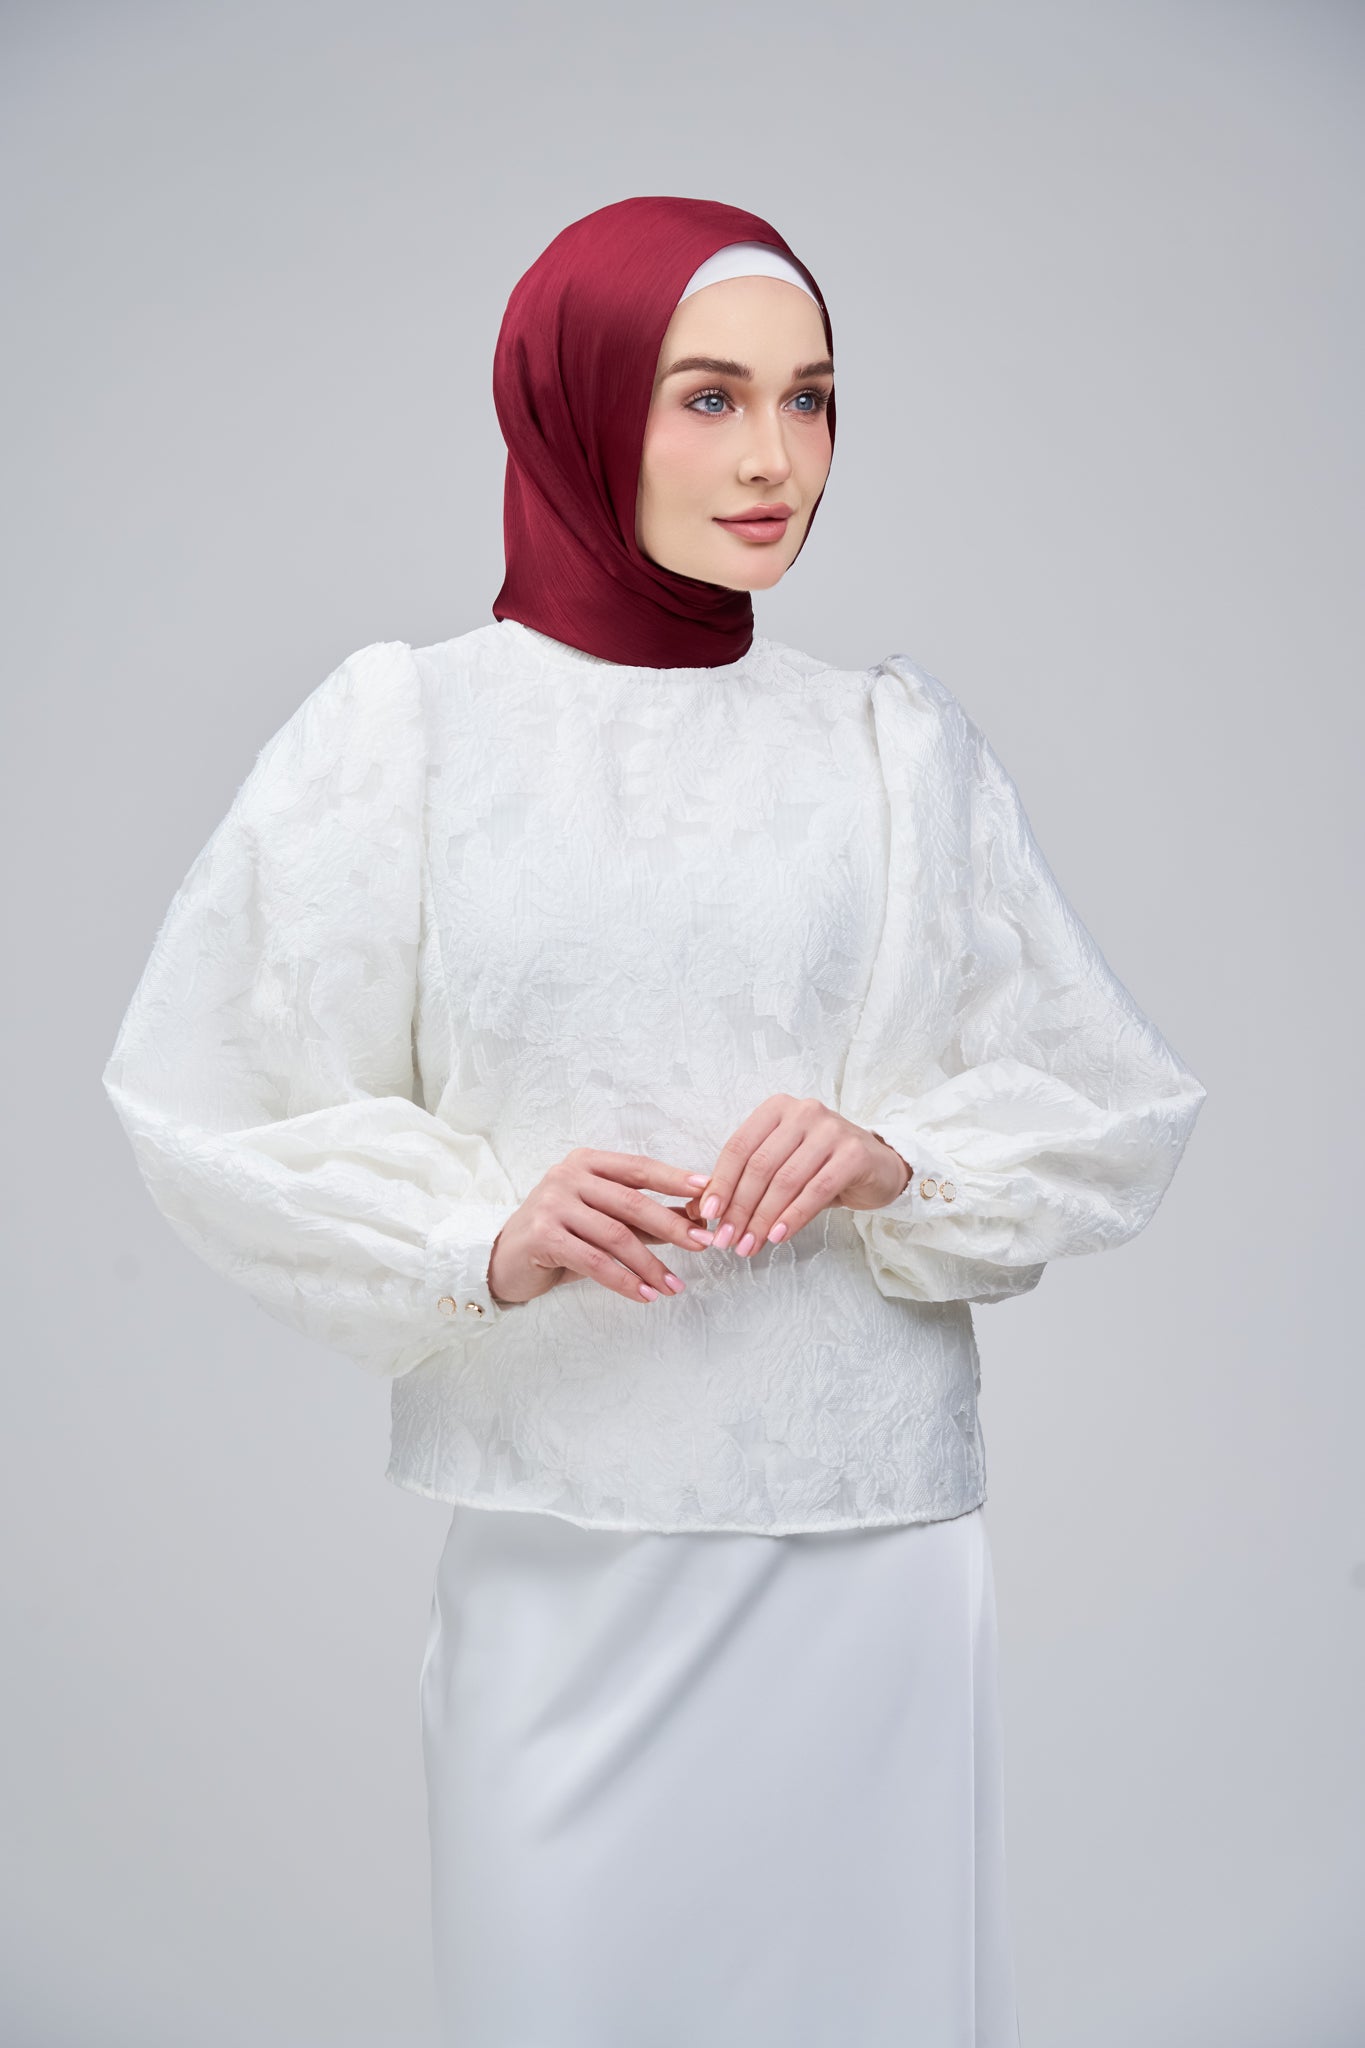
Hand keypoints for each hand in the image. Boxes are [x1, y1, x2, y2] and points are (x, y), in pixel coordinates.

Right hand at [486, 1149, 714, 1307]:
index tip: (708, 1192)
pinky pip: (594, 1261)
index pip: (638, 1168)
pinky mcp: (544, 1235)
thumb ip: (642, 1217)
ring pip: (616, 1235)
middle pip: (632, 1202)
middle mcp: (567, 1175)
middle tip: (703, 1244)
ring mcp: (553, 1203)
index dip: (674, 1179)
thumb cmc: (560, 1237)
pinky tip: (644, 1295)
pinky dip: (624, 1280)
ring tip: (674, 1286)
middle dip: (673, 1225)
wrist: (505, 1260)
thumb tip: (693, 1218)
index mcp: (586, 1161)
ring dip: (650, 1264)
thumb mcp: (602, 1219)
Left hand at [688, 1096, 911, 1257]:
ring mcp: (831, 1130)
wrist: (878, 1167)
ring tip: (749, 1246)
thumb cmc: (821, 1167)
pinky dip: (793, 1217)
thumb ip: (745, 1181)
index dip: (720, 1183)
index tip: (707, 1215)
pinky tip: (777, 1237)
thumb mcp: (781, 1166)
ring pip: (786, 1180)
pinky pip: (816, 1191)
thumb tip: (700, 1209)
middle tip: (726, 1240)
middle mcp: (803, 1112)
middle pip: (760, 1166)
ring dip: (763, 1218)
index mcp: (777, 1109)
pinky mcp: (854, 1154)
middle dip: (739, 1208)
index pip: (739, 1147)